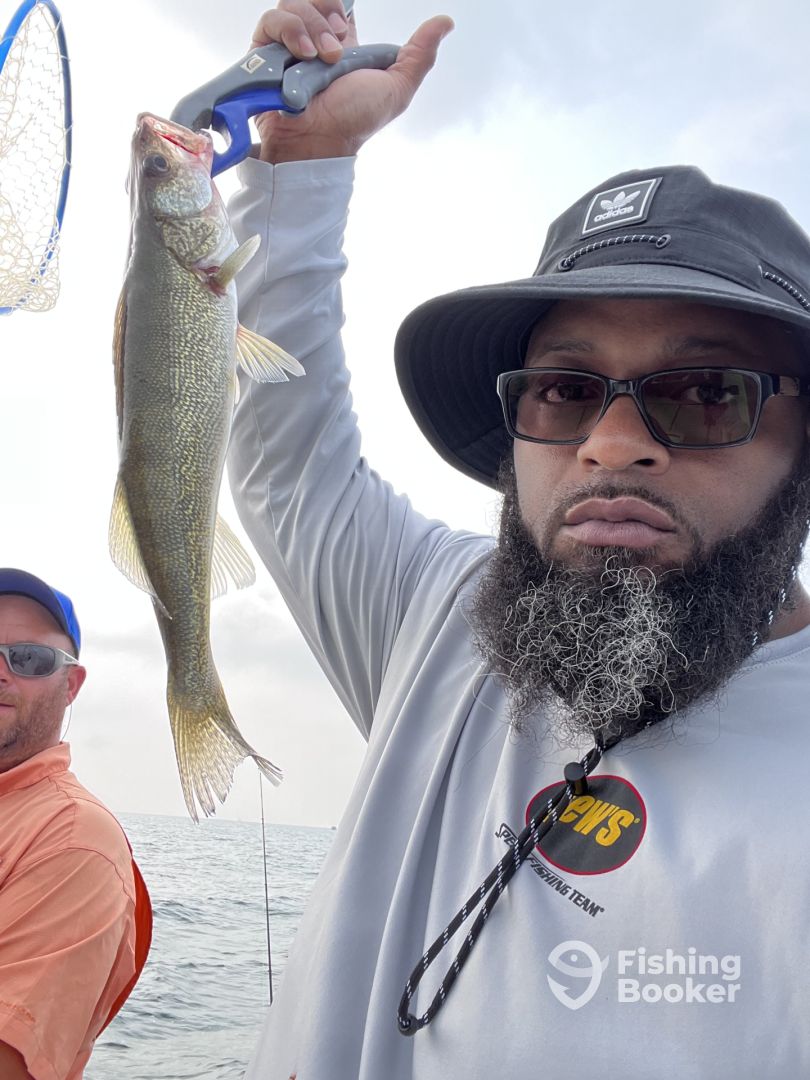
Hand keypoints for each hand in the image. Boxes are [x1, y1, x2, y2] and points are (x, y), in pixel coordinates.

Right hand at [251, 1, 453, 162]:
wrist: (319, 142)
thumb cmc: (355, 122)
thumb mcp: (397, 87)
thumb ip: (420, 53)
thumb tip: (445, 22)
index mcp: (343, 45)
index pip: (338, 5)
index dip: (339, 3)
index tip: (347, 20)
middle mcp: (313, 41)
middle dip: (329, 13)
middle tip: (339, 45)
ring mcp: (286, 45)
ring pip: (294, 3)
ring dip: (312, 25)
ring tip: (322, 57)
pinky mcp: (263, 51)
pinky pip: (272, 20)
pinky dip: (290, 31)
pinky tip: (304, 54)